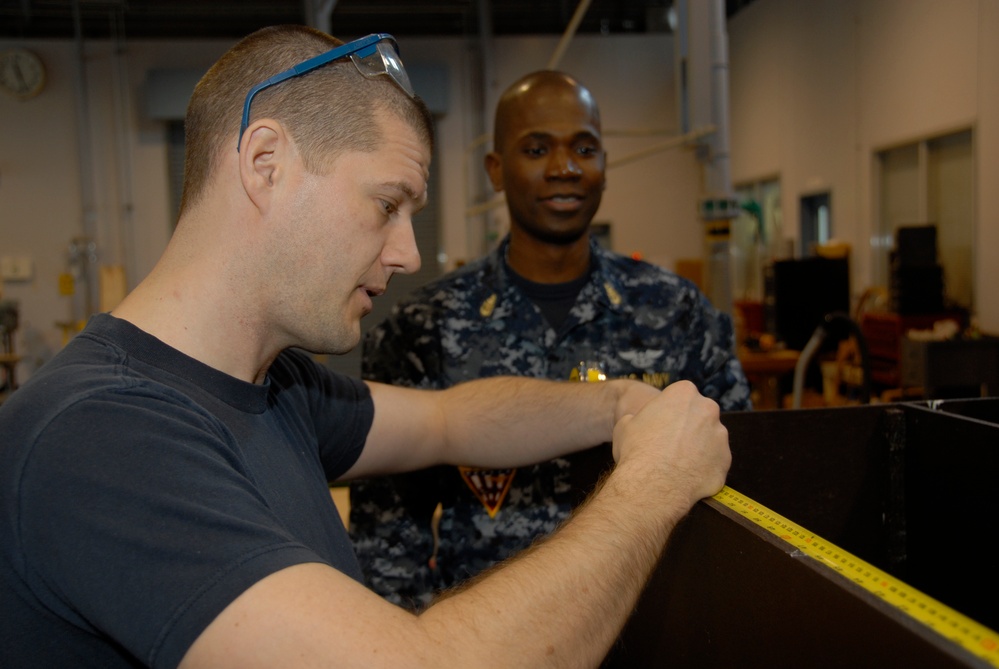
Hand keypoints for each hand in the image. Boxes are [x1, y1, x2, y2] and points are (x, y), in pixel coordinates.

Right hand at [611, 380, 730, 506]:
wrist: (653, 484)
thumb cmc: (637, 450)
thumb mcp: (626, 424)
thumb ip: (640, 418)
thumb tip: (639, 423)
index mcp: (684, 393)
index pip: (681, 396)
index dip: (670, 412)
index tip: (662, 425)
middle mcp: (708, 409)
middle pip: (700, 415)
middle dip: (689, 427)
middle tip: (671, 444)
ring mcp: (720, 435)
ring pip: (710, 439)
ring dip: (699, 448)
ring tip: (678, 464)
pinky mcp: (726, 460)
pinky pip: (715, 462)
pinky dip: (704, 469)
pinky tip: (687, 477)